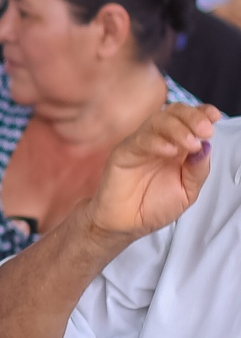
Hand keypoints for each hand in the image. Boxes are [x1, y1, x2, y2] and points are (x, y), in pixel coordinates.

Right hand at [91, 104, 219, 240]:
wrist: (127, 225)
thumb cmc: (153, 207)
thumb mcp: (187, 191)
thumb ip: (197, 170)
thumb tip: (207, 146)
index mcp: (177, 145)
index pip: (188, 119)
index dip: (202, 113)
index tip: (215, 116)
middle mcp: (159, 140)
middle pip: (174, 113)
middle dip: (193, 117)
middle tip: (206, 131)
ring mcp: (140, 144)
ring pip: (157, 121)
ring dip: (178, 128)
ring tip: (191, 144)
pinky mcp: (123, 152)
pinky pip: (140, 140)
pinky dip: (157, 142)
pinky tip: (170, 151)